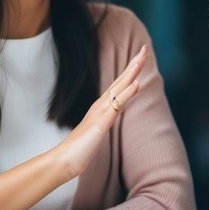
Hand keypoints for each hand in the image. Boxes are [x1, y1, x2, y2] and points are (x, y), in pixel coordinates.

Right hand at [53, 45, 146, 177]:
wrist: (63, 161)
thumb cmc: (78, 149)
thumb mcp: (95, 132)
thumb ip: (101, 123)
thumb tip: (106, 119)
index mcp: (101, 107)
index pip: (119, 85)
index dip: (130, 71)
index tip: (140, 57)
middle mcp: (101, 105)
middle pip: (120, 80)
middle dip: (133, 64)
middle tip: (145, 48)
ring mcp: (100, 113)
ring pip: (119, 88)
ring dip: (132, 72)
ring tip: (142, 58)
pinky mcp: (101, 123)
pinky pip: (117, 106)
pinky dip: (127, 93)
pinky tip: (137, 84)